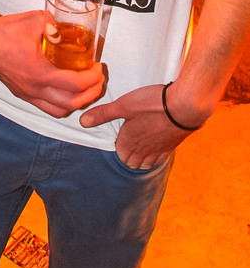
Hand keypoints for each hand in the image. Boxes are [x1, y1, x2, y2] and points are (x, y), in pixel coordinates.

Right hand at [0, 0, 105, 116]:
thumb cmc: (7, 29)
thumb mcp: (37, 19)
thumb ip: (56, 25)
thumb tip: (69, 31)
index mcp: (39, 73)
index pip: (76, 85)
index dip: (93, 78)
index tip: (98, 67)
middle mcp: (33, 89)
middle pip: (72, 103)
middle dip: (91, 93)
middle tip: (98, 79)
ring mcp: (26, 94)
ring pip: (59, 110)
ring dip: (77, 102)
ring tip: (85, 88)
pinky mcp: (20, 93)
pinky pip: (45, 107)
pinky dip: (61, 103)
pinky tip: (65, 90)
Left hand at [79, 85, 193, 168]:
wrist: (185, 106)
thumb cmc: (152, 104)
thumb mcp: (123, 105)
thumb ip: (103, 114)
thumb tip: (82, 122)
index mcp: (130, 142)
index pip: (120, 155)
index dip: (117, 144)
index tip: (118, 132)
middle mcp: (144, 151)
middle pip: (132, 162)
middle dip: (127, 154)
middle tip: (127, 139)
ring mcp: (159, 150)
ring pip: (146, 163)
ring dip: (141, 157)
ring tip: (138, 144)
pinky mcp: (172, 146)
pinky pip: (160, 157)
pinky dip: (155, 155)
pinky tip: (155, 143)